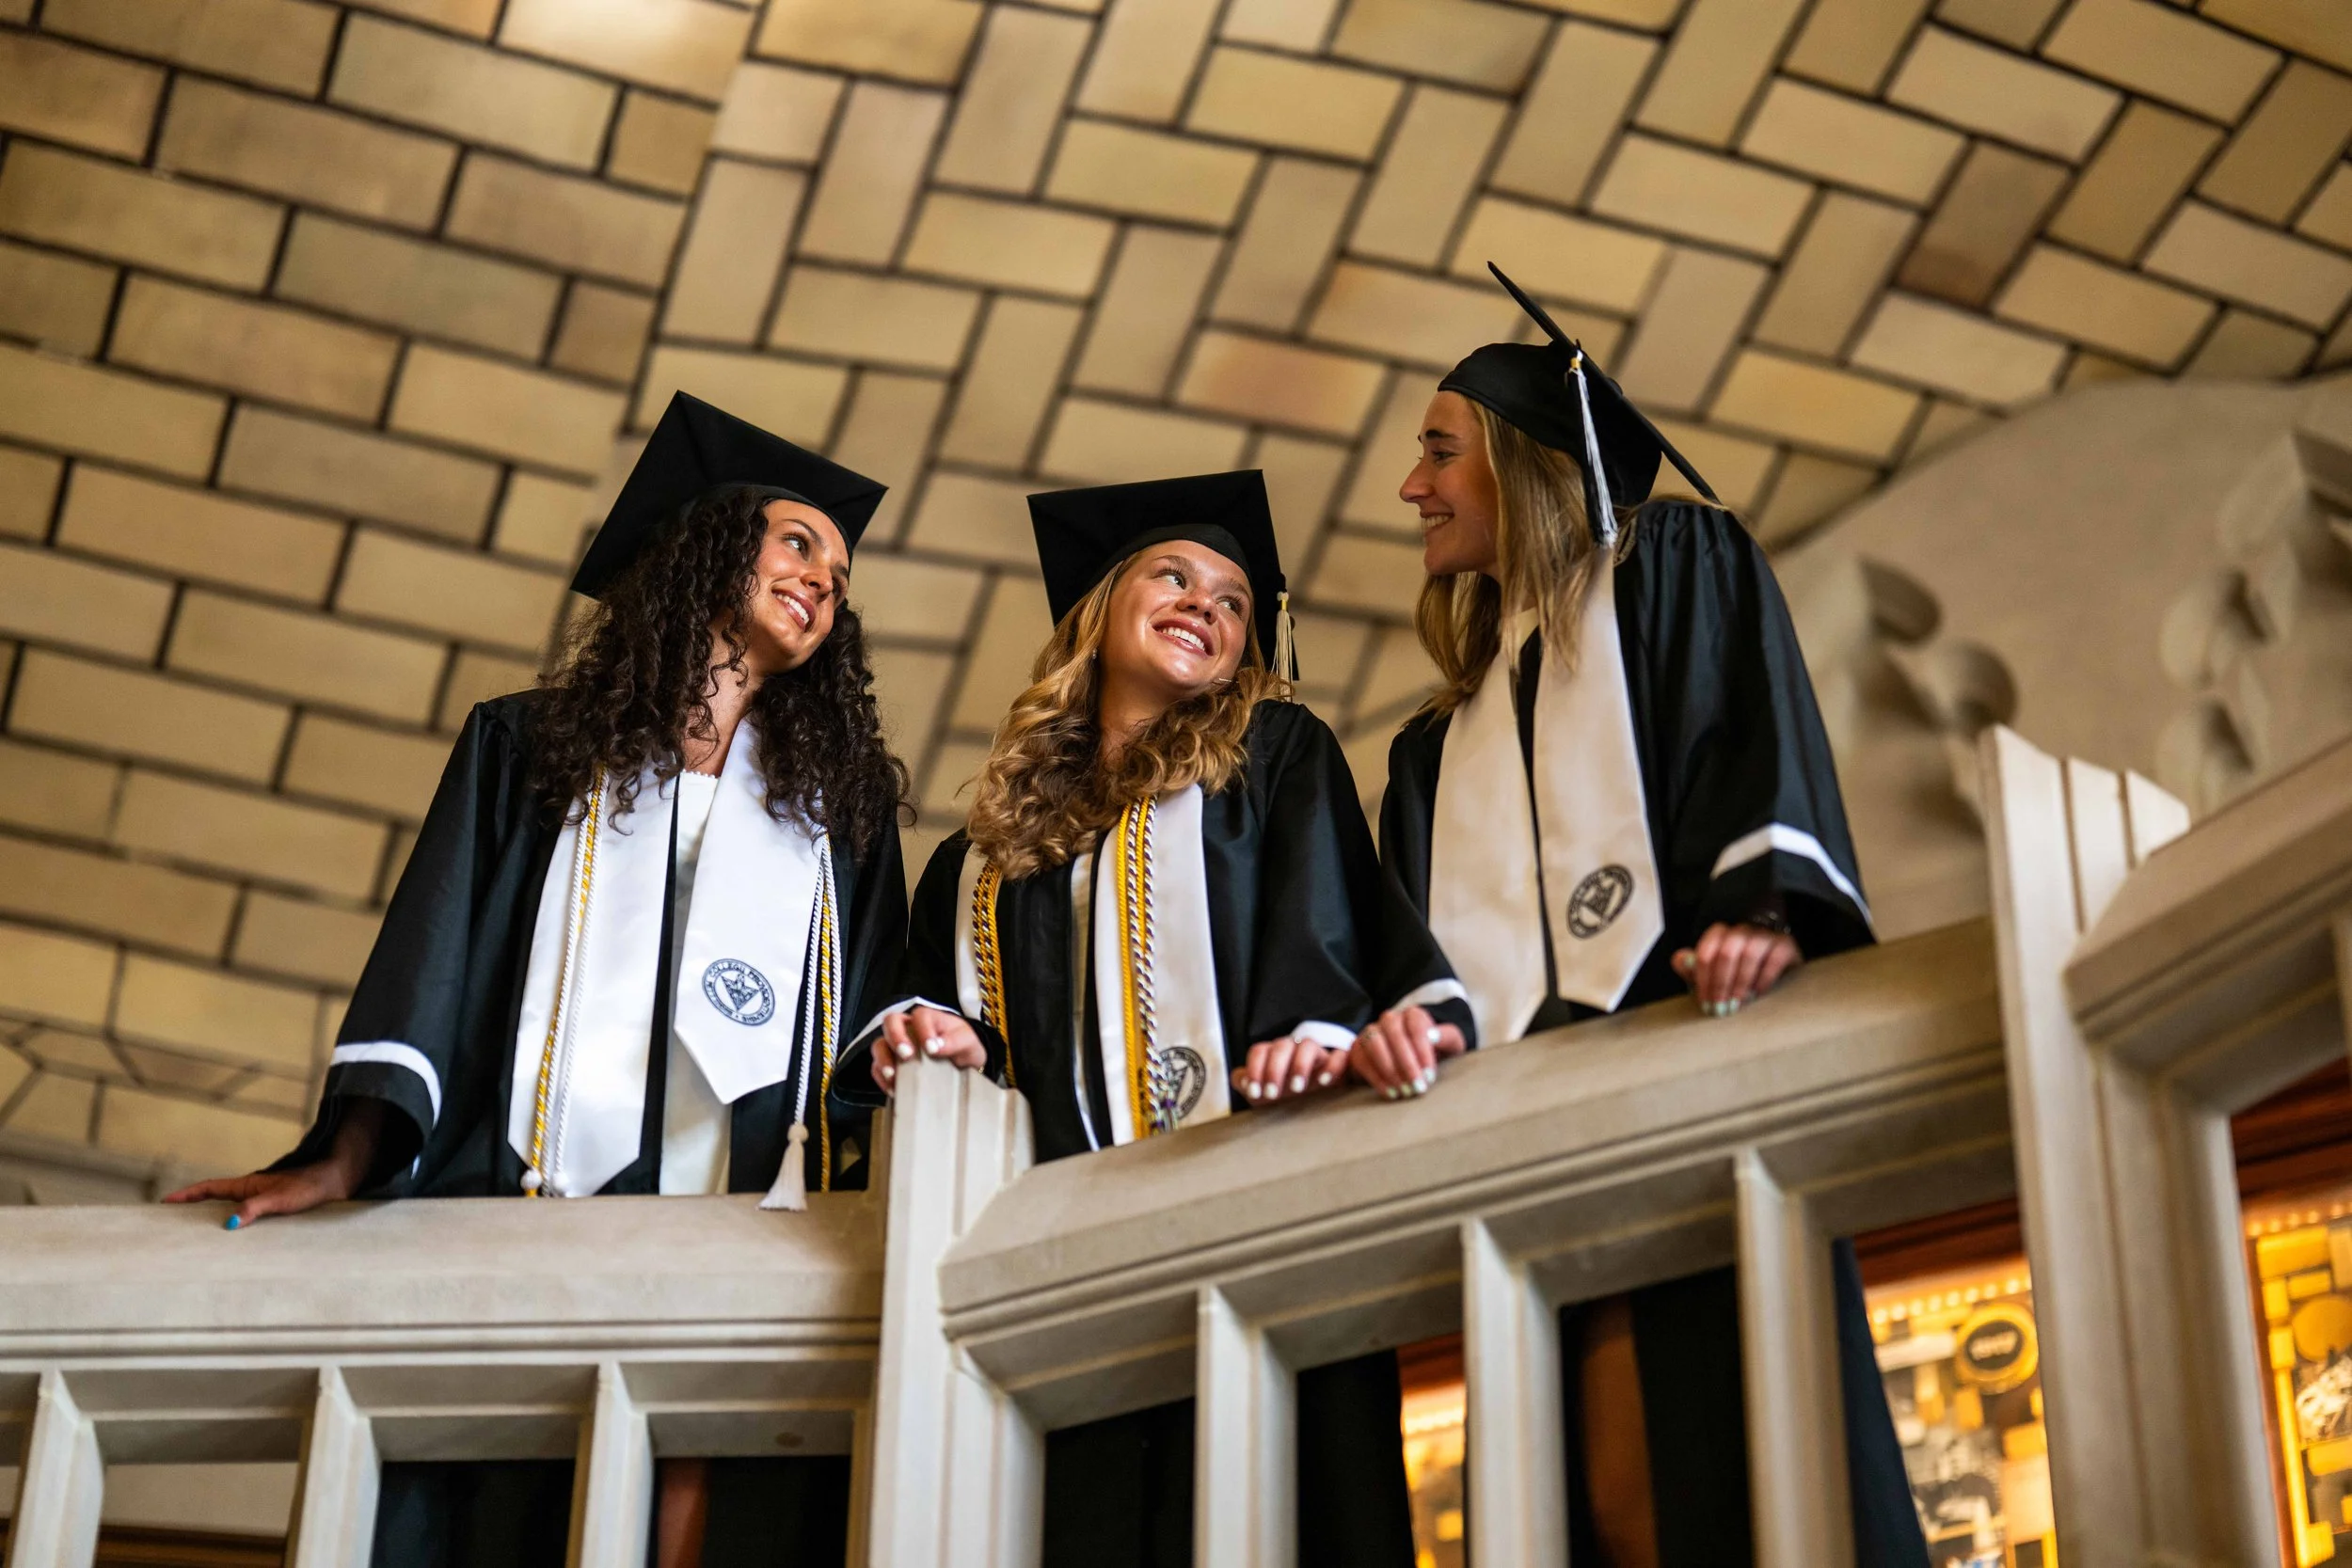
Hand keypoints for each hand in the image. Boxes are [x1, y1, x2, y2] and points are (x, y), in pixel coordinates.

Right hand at [164, 1099, 383, 1227]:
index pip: (208, 1188)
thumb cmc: (308, 1187)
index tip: (165, 1202)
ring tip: (191, 1237)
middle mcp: (249, 1191)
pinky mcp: (270, 1209)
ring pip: (226, 1209)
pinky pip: (242, 1218)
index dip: (186, 1195)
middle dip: (190, 1209)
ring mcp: (258, 1200)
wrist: (333, 1184)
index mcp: (246, 1184)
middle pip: (212, 1199)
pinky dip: (231, 1226)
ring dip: (209, 1219)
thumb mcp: (279, 1199)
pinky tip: (229, 1243)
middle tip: (169, 1224)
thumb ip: (255, 1209)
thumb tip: (229, 1224)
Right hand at [869, 1005, 985, 1092]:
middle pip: (890, 1022)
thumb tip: (936, 1046)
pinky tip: (893, 1089)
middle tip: (906, 1055)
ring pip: (879, 1045)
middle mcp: (907, 1028)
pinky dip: (881, 1078)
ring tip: (892, 1075)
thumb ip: (954, 1041)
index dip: (923, 1030)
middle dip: (896, 1038)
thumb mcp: (967, 1041)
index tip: (931, 1048)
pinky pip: (877, 1068)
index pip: (919, 1016)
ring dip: (883, 1059)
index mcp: (927, 1018)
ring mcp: (896, 1046)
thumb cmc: (963, 1047)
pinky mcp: (892, 1065)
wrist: (963, 1065)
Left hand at [1231, 1035, 1347, 1104]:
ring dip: (1300, 1064)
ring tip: (1296, 1088)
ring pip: (1308, 1045)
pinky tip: (1324, 1082)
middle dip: (1274, 1069)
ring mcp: (1318, 1056)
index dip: (1254, 1069)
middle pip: (1282, 1045)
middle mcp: (1295, 1051)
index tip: (1254, 1092)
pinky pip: (1340, 1056)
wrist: (1318, 1108)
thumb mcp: (1264, 1094)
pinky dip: (1332, 1065)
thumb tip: (1240, 1079)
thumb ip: (1246, 1083)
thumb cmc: (1287, 1098)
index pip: (1260, 1050)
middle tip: (1272, 1094)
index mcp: (1273, 1055)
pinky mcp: (1340, 1065)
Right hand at [1350, 1005, 1466, 1099]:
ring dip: (1388, 1070)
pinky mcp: (1358, 1049)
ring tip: (1403, 1091)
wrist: (1417, 1059)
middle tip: (1417, 1087)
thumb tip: (1433, 1036)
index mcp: (1413, 1015)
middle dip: (1406, 1063)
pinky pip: (1361, 1060)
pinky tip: (1390, 1093)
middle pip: (1393, 1034)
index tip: (1430, 1075)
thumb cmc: (1436, 1050)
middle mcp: (1389, 1019)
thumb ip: (1447, 1036)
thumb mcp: (1450, 1043)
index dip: (1422, 1051)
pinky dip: (1375, 1078)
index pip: (1416, 1026)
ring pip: (1373, 1044)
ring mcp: (1371, 1032)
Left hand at [1672, 923, 1800, 1015]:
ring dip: (1741, 983)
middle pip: (1726, 952)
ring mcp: (1764, 935)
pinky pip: (1773, 959)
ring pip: (1749, 954)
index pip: (1706, 952)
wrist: (1774, 974)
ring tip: (1738, 1004)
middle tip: (1721, 1009)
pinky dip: (1764, 979)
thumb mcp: (1710, 976)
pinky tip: (1758, 995)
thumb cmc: (1736, 977)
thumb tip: (1681, 960)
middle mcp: (1741, 931)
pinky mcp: (1785, 945)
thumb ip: (1691, 968)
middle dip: (1721, 984)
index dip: (1703, 980)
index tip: (1705, 1003)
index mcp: (1719, 935)